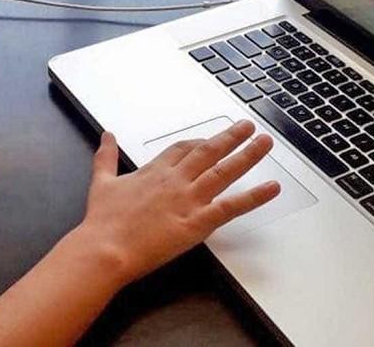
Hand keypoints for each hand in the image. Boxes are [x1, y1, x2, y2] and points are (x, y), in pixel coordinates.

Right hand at [76, 120, 279, 285]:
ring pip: (224, 171)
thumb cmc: (103, 221)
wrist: (105, 248)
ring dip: (247, 155)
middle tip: (249, 126)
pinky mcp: (198, 222)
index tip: (212, 138)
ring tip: (265, 142)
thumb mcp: (101, 181)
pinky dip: (254, 197)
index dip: (200, 141)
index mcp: (154, 171)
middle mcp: (175, 180)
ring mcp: (189, 200)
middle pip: (209, 152)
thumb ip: (106, 156)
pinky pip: (231, 206)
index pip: (183, 148)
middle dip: (231, 137)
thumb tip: (107, 135)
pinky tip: (272, 188)